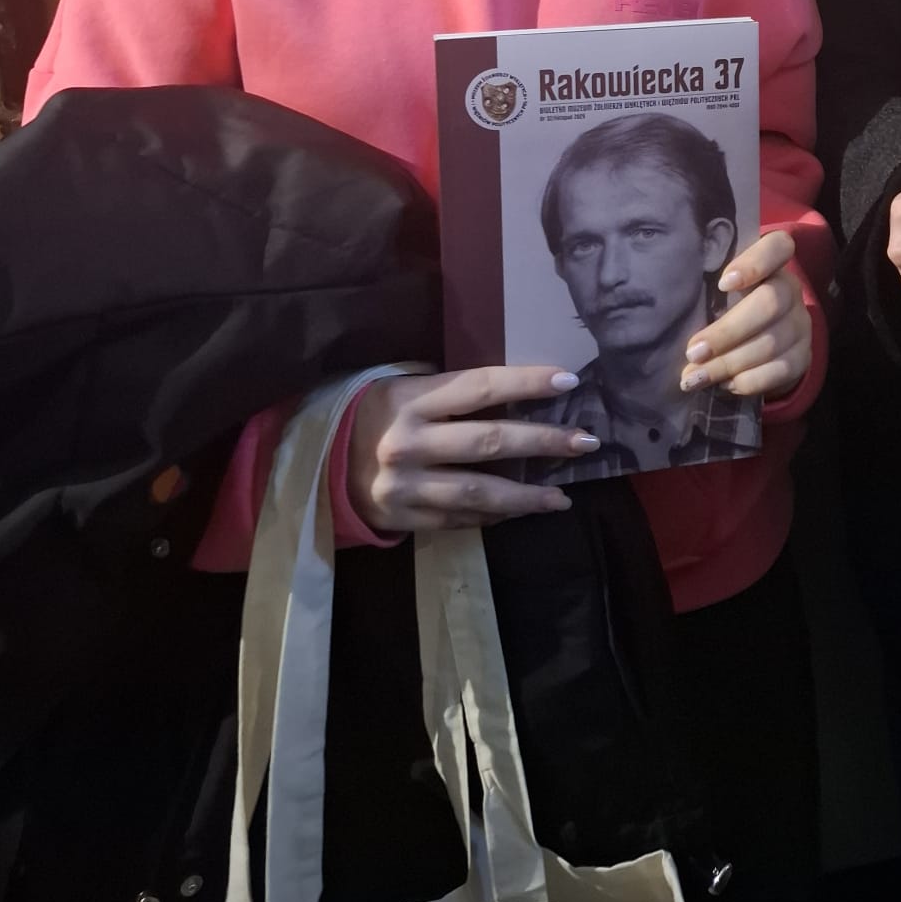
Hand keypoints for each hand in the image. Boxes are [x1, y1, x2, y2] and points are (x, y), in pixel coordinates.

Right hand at [346, 365, 596, 531]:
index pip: (480, 386)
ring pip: (480, 491)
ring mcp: (406, 486)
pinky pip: (461, 518)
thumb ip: (449, 392)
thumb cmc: (370, 414)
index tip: (569, 382)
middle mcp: (408, 442)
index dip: (526, 383)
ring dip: (528, 494)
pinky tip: (523, 510)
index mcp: (409, 399)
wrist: (315, 466)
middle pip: (489, 441)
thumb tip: (519, 391)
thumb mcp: (400, 388)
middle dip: (543, 441)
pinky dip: (495, 515)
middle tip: (585, 442)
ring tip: (563, 495)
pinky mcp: (406, 519)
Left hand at [678, 229, 810, 401]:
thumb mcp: (721, 291)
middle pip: (769, 304)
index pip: (777, 247)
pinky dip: (748, 380)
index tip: (723, 283)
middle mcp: (791, 290)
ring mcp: (800, 325)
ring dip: (728, 364)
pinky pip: (779, 371)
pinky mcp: (803, 357)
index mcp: (771, 264)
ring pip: (770, 343)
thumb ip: (705, 290)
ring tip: (695, 377)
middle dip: (727, 332)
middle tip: (693, 352)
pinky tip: (724, 384)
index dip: (754, 262)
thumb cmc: (729, 306)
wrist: (767, 341)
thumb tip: (664, 315)